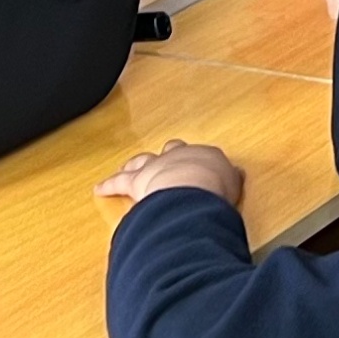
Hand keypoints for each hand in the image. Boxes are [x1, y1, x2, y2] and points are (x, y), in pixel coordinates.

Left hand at [99, 140, 245, 206]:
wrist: (192, 188)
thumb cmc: (215, 188)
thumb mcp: (233, 183)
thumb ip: (233, 178)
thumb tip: (238, 174)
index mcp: (205, 154)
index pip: (203, 155)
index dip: (201, 162)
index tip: (202, 166)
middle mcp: (178, 156)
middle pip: (172, 149)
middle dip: (170, 154)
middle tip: (168, 159)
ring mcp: (156, 166)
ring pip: (144, 160)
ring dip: (139, 164)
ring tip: (133, 166)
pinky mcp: (136, 181)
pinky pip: (118, 182)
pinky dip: (108, 186)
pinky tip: (99, 188)